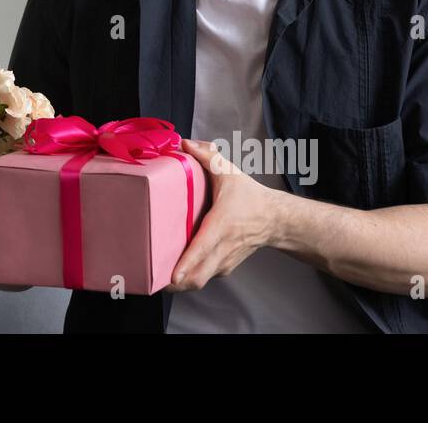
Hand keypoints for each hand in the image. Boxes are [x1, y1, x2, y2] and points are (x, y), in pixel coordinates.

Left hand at [164, 138, 282, 292]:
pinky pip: (205, 277)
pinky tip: (174, 271)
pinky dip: (190, 278)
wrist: (275, 220)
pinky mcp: (225, 267)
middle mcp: (223, 248)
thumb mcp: (230, 172)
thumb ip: (207, 156)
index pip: (202, 249)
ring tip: (156, 278)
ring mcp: (224, 261)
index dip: (187, 264)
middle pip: (198, 277)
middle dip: (176, 283)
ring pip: (200, 281)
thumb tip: (184, 143)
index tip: (172, 276)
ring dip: (180, 284)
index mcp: (221, 225)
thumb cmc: (250, 196)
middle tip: (151, 279)